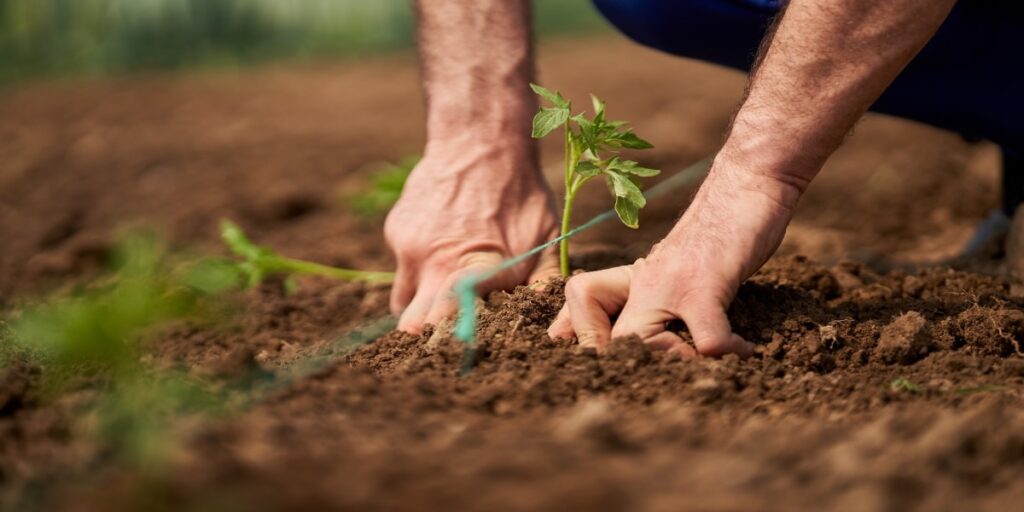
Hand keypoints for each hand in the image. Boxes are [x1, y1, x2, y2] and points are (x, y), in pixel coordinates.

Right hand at [385, 142, 559, 332]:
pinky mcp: (397, 233)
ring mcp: (411, 248)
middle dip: (428, 335)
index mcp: (477, 270)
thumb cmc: (521, 192)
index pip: (450, 322)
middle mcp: (437, 264)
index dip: (449, 343)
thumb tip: (552, 321)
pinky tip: (442, 246)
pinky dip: (420, 268)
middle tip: (445, 337)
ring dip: (421, 306)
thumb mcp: (546, 236)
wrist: (479, 139)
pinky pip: (404, 267)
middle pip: (413, 324)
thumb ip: (544, 280)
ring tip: (446, 293)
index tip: (456, 351)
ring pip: (404, 301)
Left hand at [548, 157, 800, 356]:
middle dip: (625, 369)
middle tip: (664, 378)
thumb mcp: (677, 267)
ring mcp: (670, 285)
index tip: (607, 368)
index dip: (585, 343)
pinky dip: (727, 352)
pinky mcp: (705, 284)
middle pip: (603, 342)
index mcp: (634, 282)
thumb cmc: (719, 231)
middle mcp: (643, 284)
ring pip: (639, 344)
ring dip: (674, 365)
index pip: (582, 312)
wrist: (746, 183)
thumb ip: (659, 298)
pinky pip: (707, 340)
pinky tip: (746, 350)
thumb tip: (655, 337)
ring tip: (704, 365)